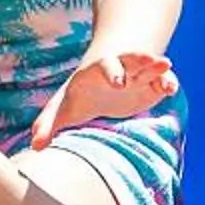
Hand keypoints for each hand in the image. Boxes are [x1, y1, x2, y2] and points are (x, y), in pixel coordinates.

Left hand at [27, 48, 178, 149]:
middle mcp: (121, 67)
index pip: (106, 66)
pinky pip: (162, 81)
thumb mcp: (62, 108)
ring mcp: (138, 74)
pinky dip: (167, 83)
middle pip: (133, 58)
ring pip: (150, 66)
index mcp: (97, 70)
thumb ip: (48, 125)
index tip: (119, 82)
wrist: (102, 81)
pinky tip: (170, 90)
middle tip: (156, 61)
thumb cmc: (79, 95)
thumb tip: (34, 146)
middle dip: (143, 59)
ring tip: (167, 67)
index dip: (113, 72)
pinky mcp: (151, 85)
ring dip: (160, 67)